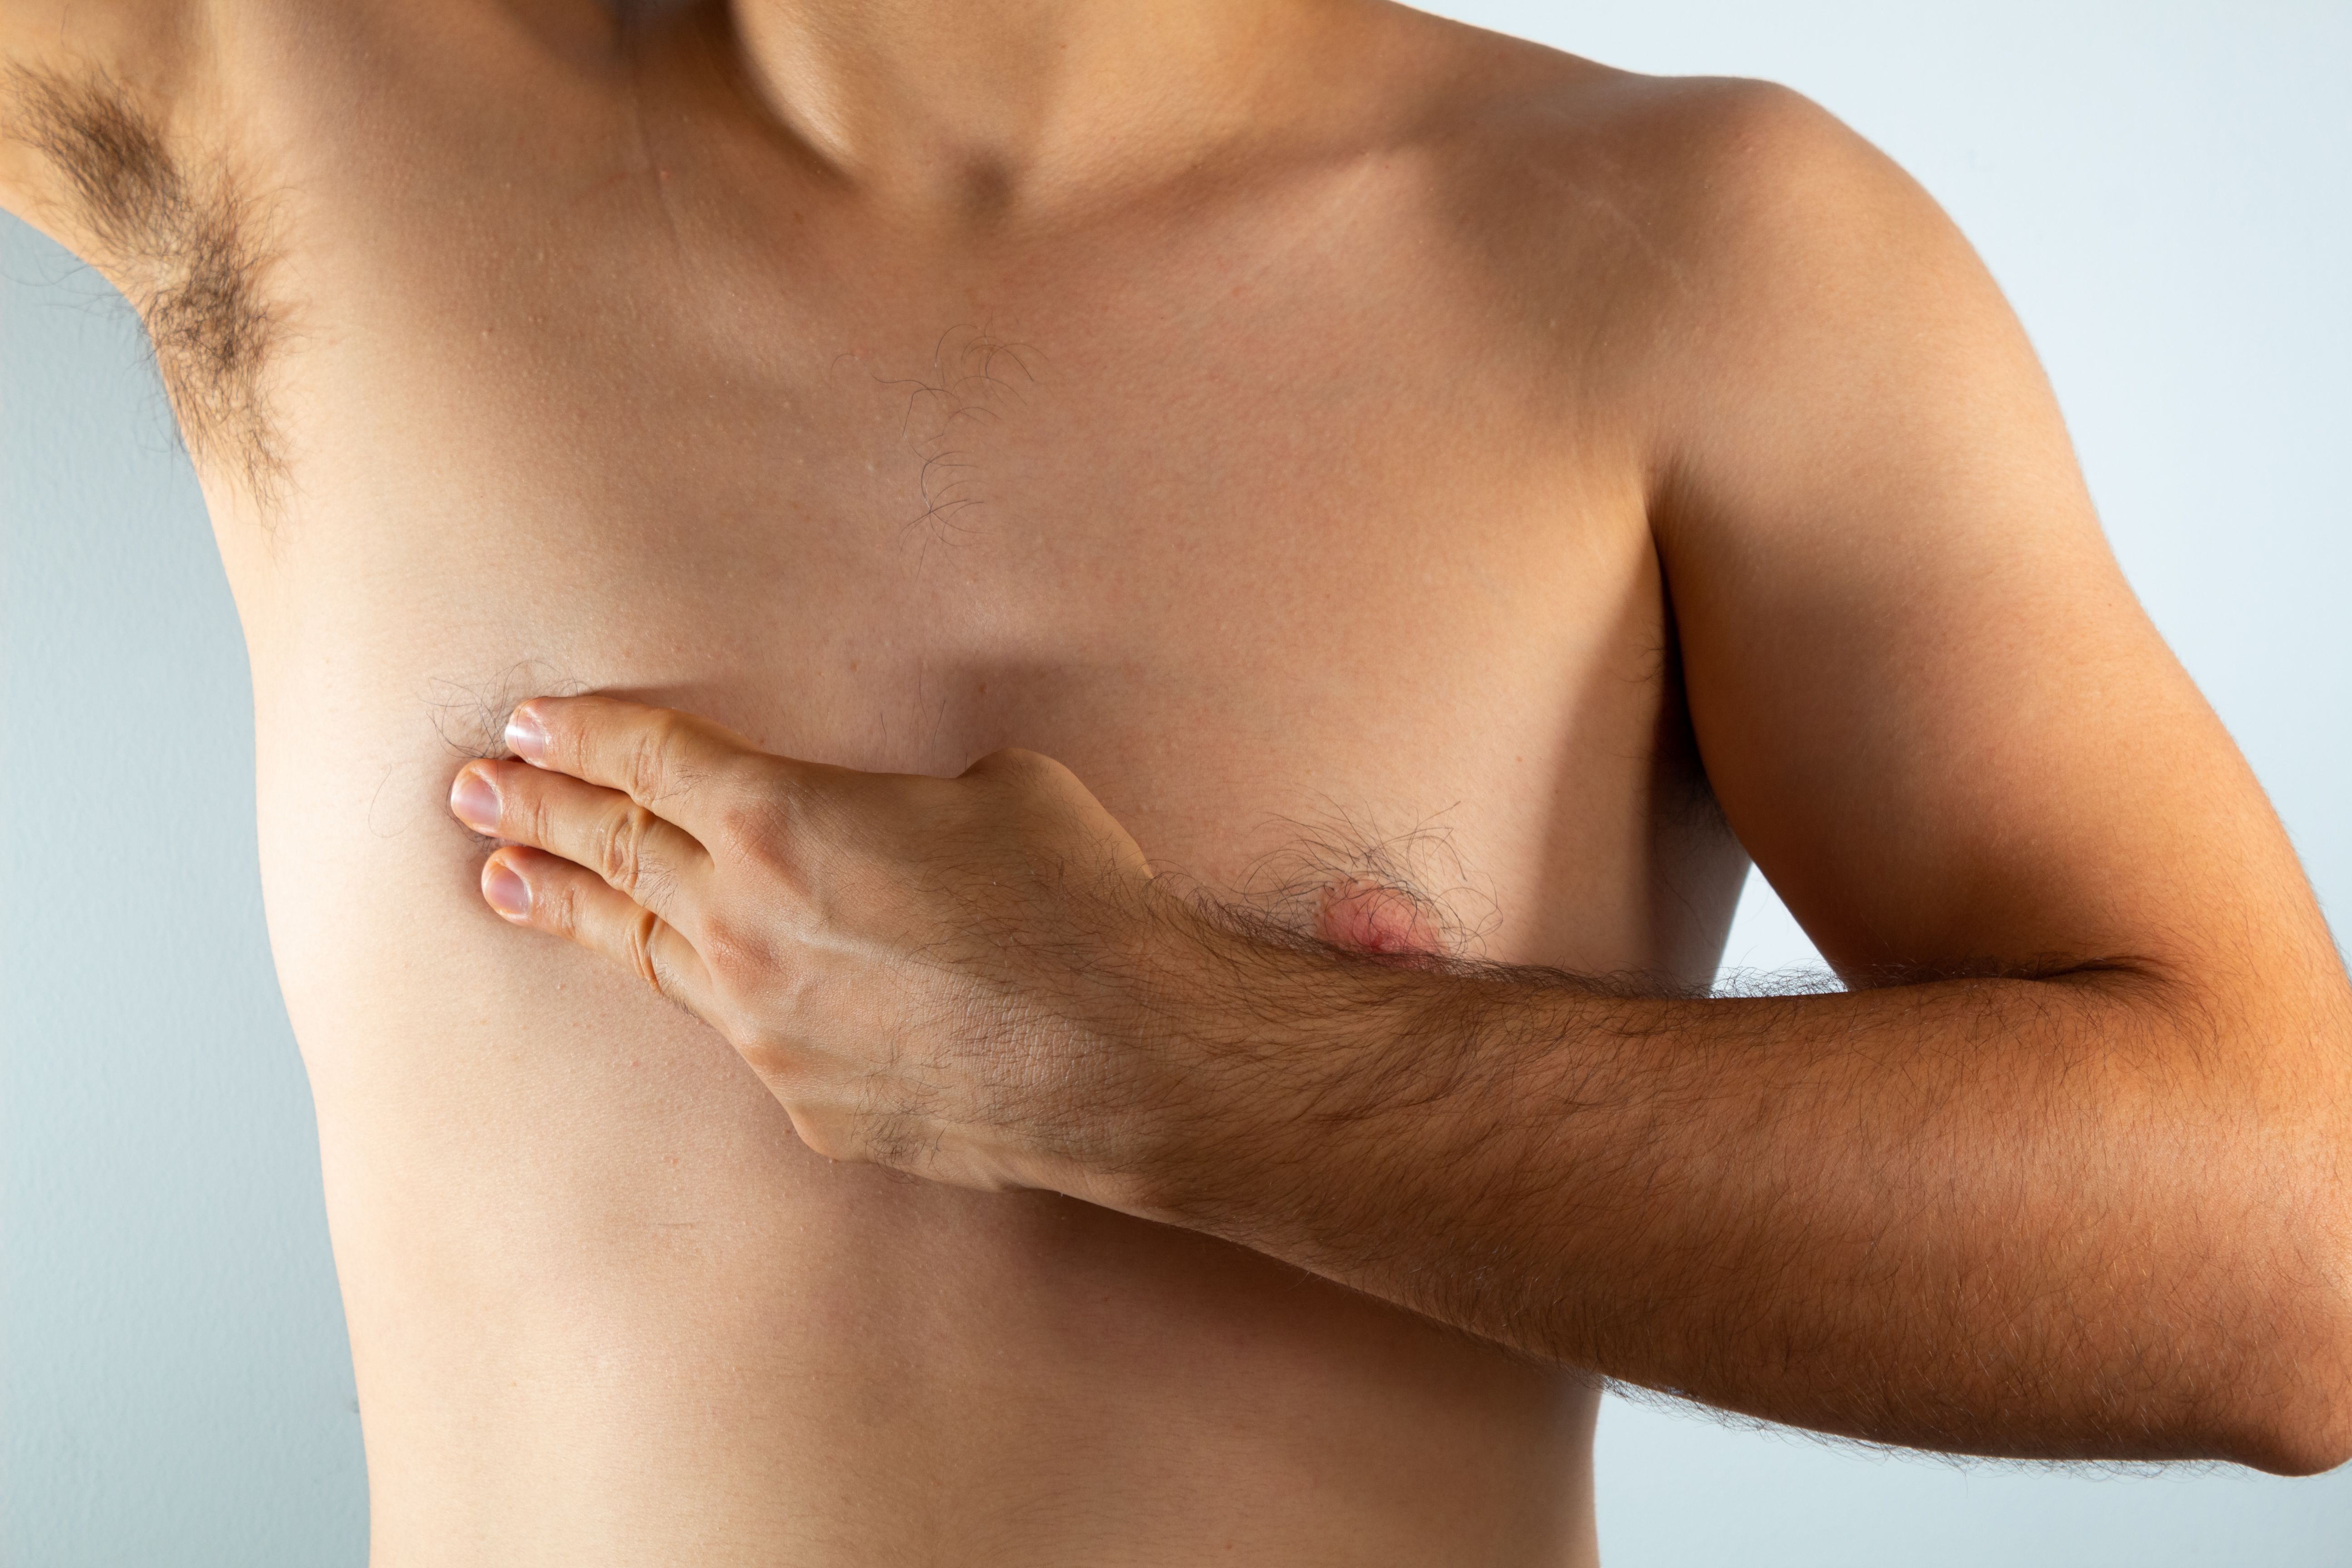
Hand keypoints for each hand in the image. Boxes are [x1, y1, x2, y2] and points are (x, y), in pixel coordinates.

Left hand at [445, 695, 1192, 1203]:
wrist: (1126, 1056)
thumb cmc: (1078, 902)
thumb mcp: (1004, 789)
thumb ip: (914, 795)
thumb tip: (904, 820)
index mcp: (785, 819)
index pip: (650, 760)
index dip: (581, 735)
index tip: (524, 725)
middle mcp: (748, 923)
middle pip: (615, 853)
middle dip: (535, 815)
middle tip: (468, 797)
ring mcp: (766, 1027)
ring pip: (650, 955)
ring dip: (573, 912)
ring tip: (509, 887)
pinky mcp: (807, 1104)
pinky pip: (755, 1040)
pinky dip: (731, 1003)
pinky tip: (723, 994)